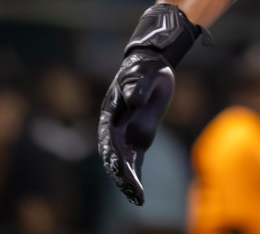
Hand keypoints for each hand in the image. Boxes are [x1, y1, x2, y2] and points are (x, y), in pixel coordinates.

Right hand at [97, 48, 174, 205]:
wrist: (148, 62)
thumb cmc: (146, 70)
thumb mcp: (146, 79)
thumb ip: (139, 98)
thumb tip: (134, 128)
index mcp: (110, 112)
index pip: (111, 142)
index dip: (117, 160)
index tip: (127, 175)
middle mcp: (111, 124)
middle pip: (112, 155)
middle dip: (121, 176)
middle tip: (134, 194)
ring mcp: (120, 129)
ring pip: (119, 159)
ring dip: (125, 178)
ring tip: (136, 198)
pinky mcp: (132, 132)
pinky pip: (130, 155)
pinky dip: (133, 171)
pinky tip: (138, 188)